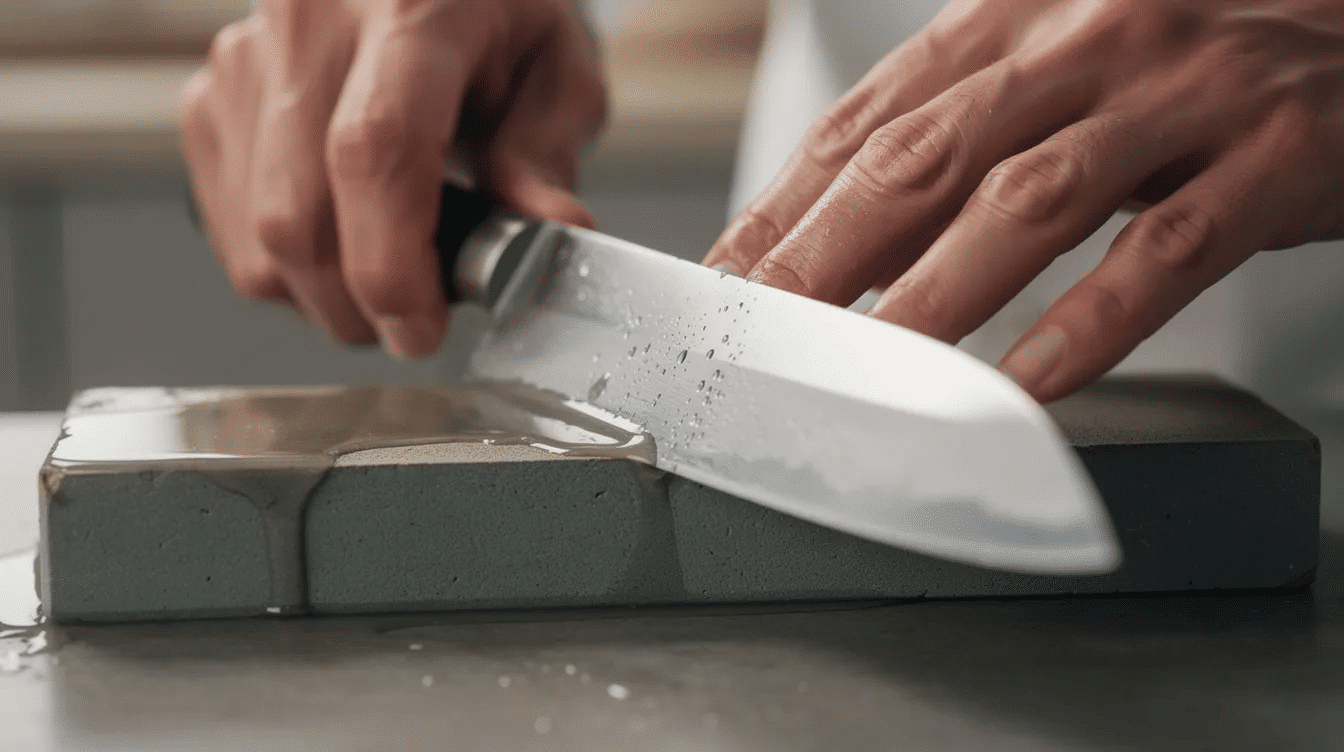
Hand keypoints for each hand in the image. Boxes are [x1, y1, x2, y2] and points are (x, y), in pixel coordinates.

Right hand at [181, 0, 605, 359]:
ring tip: (386, 267)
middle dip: (357, 307)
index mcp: (411, 9)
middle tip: (415, 320)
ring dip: (322, 295)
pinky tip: (342, 237)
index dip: (392, 265)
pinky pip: (230, 222)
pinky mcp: (213, 91)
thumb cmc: (502, 14)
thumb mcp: (560, 71)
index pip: (375, 152)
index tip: (422, 326)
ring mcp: (248, 56)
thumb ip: (545, 157)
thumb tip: (549, 233)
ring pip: (256, 235)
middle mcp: (311, 22)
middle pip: (297, 215)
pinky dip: (286, 265)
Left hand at [705, 0, 1343, 400]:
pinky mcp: (1271, 154)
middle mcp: (1086, 37)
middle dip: (826, 255)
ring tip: (872, 371)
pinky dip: (1088, 323)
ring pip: (1028, 201)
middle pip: (924, 156)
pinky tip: (1028, 382)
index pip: (870, 118)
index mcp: (1016, 13)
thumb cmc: (1196, 48)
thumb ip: (964, 129)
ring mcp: (1180, 93)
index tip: (726, 280)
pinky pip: (1163, 250)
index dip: (786, 201)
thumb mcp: (1065, 59)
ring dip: (935, 296)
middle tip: (762, 334)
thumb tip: (846, 231)